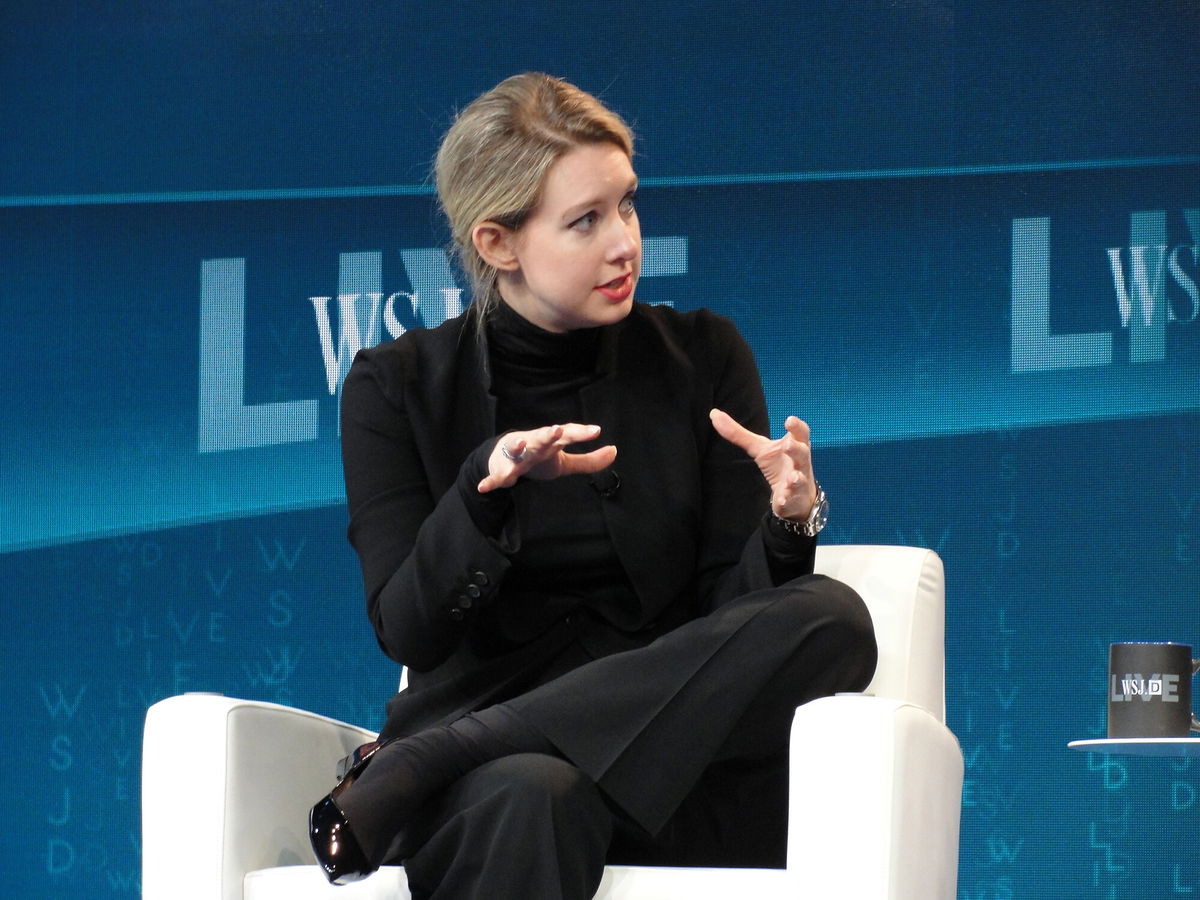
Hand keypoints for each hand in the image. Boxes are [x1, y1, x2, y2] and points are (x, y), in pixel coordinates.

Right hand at [478, 423, 617, 492]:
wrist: (505, 458)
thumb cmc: (540, 457)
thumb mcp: (565, 462)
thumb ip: (590, 460)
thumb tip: (614, 451)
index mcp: (551, 441)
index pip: (568, 434)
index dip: (581, 433)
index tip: (596, 431)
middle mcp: (534, 443)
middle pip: (543, 436)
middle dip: (550, 433)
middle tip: (557, 430)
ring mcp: (517, 455)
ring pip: (518, 450)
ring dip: (519, 447)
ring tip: (522, 443)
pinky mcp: (502, 468)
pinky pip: (496, 475)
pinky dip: (490, 480)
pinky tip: (483, 486)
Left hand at [709, 408, 817, 521]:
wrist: (796, 495)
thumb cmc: (778, 465)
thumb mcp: (759, 449)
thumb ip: (738, 433)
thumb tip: (713, 414)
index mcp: (794, 445)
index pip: (800, 433)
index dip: (796, 426)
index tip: (789, 420)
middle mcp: (799, 461)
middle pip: (802, 453)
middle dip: (796, 449)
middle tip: (787, 445)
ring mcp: (798, 480)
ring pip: (800, 477)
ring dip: (796, 477)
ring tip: (791, 478)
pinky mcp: (793, 497)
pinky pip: (790, 498)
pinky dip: (786, 499)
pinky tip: (781, 500)